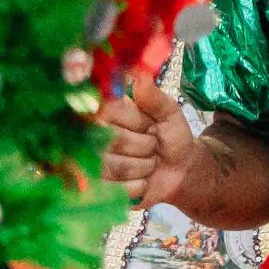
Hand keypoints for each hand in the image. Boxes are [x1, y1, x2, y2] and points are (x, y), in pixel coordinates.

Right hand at [98, 72, 197, 206]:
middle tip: (153, 145)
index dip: (138, 122)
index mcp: (106, 112)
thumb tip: (140, 76)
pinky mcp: (94, 192)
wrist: (180, 170)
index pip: (109, 111)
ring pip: (115, 167)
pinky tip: (143, 181)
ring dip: (143, 167)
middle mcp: (90, 138)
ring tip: (148, 162)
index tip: (151, 125)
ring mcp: (88, 167)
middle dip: (144, 146)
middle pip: (112, 141)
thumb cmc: (171, 136)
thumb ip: (155, 98)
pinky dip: (139, 186)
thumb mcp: (170, 113)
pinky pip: (116, 191)